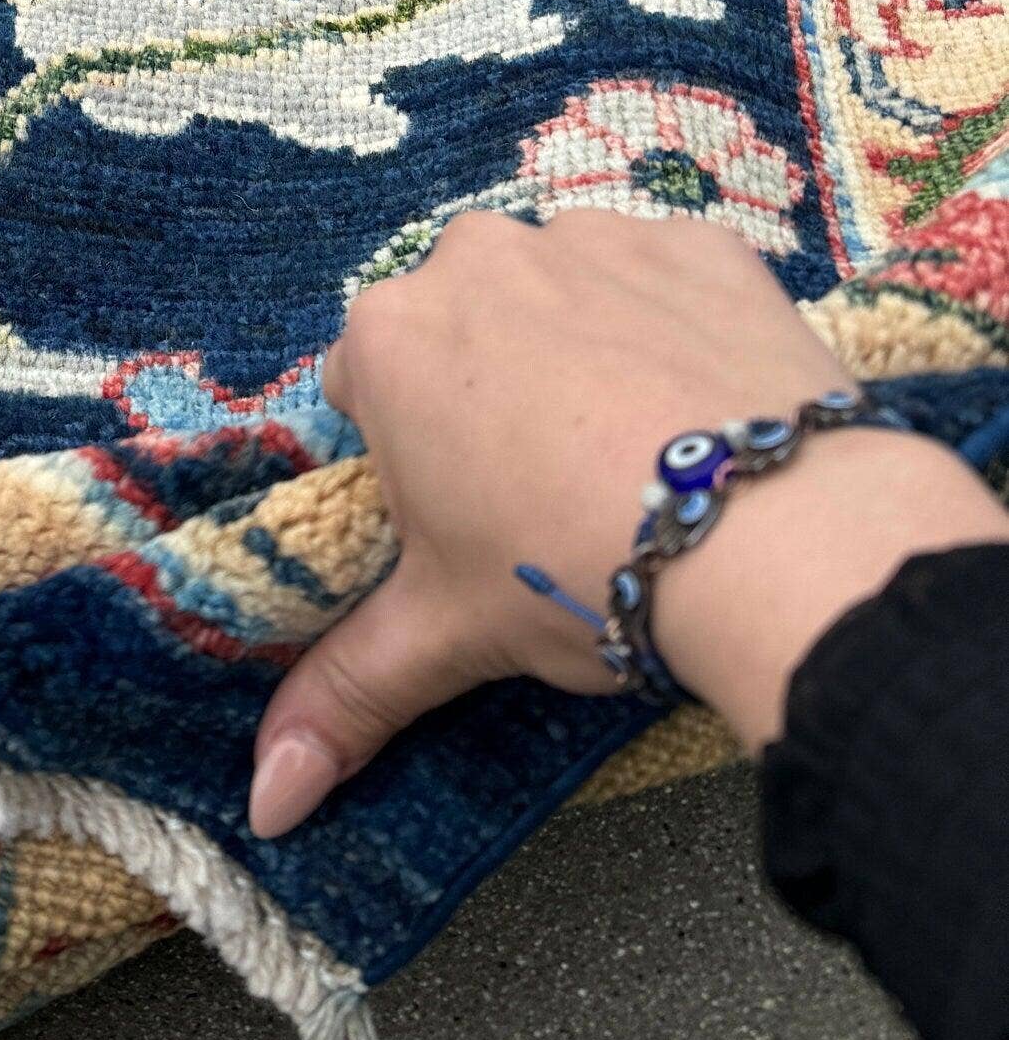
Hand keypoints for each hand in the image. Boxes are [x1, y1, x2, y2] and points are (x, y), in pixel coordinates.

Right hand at [246, 208, 1008, 838]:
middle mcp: (475, 257)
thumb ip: (346, 698)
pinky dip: (675, 330)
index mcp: (388, 339)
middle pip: (462, 326)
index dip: (416, 457)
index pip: (367, 388)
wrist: (772, 530)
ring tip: (642, 455)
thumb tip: (266, 802)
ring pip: (562, 293)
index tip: (471, 513)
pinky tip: (706, 406)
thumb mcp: (449, 637)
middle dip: (492, 393)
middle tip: (554, 492)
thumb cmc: (576, 571)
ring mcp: (589, 236)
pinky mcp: (693, 241)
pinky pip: (663, 279)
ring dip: (584, 352)